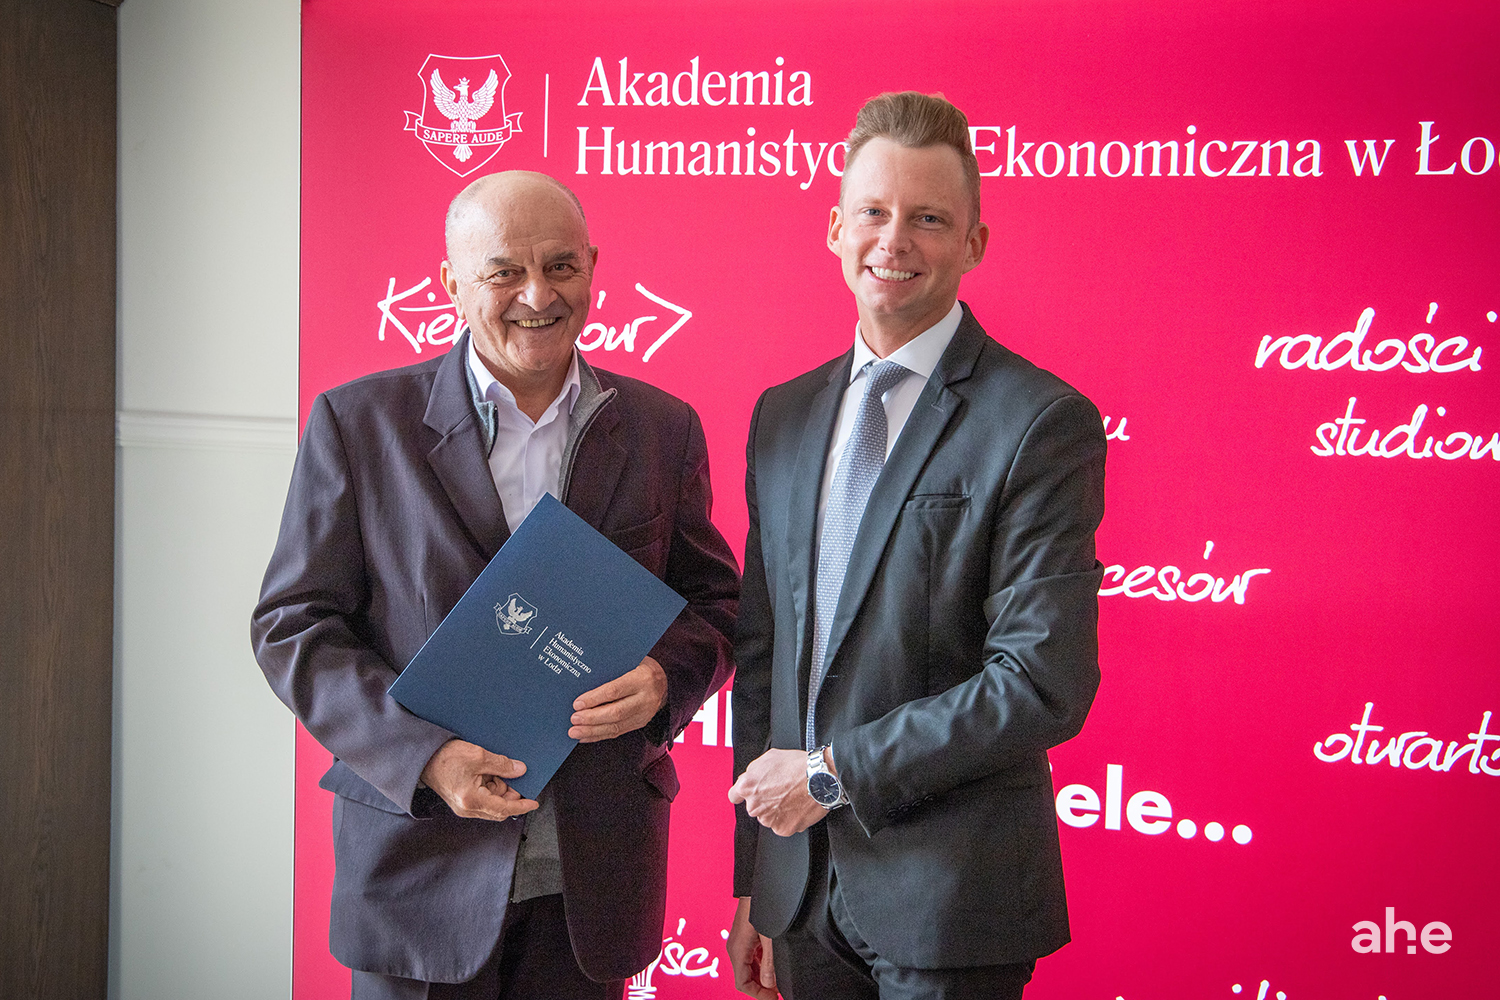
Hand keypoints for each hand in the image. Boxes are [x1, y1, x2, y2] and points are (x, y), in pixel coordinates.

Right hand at [419, 739, 538, 820]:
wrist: (424, 757)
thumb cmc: (446, 758)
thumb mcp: (479, 756)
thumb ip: (502, 765)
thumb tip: (520, 770)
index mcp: (472, 800)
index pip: (504, 808)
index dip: (521, 805)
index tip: (534, 802)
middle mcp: (467, 808)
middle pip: (499, 808)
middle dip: (509, 793)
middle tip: (513, 775)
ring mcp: (464, 806)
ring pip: (492, 803)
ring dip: (498, 788)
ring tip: (492, 769)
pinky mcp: (461, 801)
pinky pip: (483, 799)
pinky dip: (490, 787)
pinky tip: (486, 773)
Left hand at [569, 655, 667, 741]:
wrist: (666, 682)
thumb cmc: (640, 667)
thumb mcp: (631, 661)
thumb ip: (611, 669)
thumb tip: (581, 679)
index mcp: (642, 678)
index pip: (615, 690)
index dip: (595, 698)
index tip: (577, 703)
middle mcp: (645, 698)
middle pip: (615, 712)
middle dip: (591, 718)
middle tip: (573, 719)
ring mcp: (644, 714)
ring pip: (616, 726)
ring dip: (592, 731)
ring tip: (574, 732)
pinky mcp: (641, 723)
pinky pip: (618, 732)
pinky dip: (599, 735)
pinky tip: (585, 736)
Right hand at [727, 896, 777, 998]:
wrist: (755, 886)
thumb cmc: (761, 906)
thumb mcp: (770, 937)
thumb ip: (769, 962)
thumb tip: (768, 983)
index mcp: (737, 951)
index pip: (742, 984)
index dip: (758, 995)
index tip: (773, 999)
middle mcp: (735, 948)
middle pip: (745, 978)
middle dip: (761, 988)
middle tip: (778, 993)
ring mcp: (740, 943)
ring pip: (748, 969)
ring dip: (762, 977)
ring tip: (779, 981)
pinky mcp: (746, 937)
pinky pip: (751, 958)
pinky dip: (762, 965)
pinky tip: (774, 965)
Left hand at [728, 747, 827, 836]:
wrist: (820, 778)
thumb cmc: (798, 766)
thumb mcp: (769, 757)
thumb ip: (754, 771)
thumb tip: (751, 777)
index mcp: (748, 786)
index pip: (735, 795)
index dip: (742, 794)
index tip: (746, 795)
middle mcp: (755, 805)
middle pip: (754, 807)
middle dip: (764, 800)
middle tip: (780, 791)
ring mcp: (768, 819)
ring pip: (768, 817)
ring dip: (776, 811)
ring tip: (791, 797)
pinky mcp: (782, 829)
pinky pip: (782, 825)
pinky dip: (788, 819)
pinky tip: (796, 806)